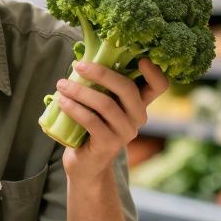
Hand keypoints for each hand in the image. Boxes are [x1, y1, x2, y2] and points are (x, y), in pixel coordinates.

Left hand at [55, 58, 169, 179]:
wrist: (86, 163)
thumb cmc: (91, 126)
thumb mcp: (100, 103)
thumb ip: (100, 84)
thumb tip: (81, 57)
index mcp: (138, 103)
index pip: (159, 86)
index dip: (154, 72)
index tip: (141, 59)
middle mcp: (137, 117)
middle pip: (127, 88)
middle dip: (102, 73)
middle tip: (78, 66)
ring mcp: (125, 132)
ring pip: (106, 104)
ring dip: (81, 91)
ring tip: (61, 85)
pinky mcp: (108, 144)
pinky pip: (92, 121)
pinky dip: (75, 108)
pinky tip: (61, 102)